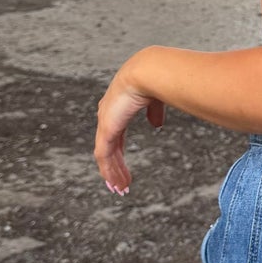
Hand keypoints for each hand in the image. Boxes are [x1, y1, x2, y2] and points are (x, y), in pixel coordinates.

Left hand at [94, 60, 164, 194]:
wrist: (148, 72)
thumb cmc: (155, 79)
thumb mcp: (156, 98)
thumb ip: (154, 111)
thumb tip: (157, 125)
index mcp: (118, 107)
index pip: (115, 136)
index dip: (118, 152)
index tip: (123, 165)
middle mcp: (107, 115)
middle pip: (108, 148)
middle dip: (114, 167)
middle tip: (120, 184)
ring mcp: (105, 123)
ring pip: (106, 156)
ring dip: (113, 174)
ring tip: (120, 190)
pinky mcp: (106, 130)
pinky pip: (105, 157)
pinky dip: (110, 172)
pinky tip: (117, 184)